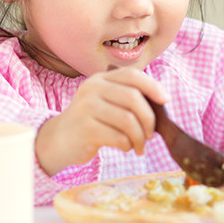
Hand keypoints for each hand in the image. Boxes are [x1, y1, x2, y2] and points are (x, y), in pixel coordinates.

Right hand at [35, 67, 168, 174]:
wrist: (58, 139)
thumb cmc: (91, 121)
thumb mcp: (105, 101)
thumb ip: (127, 97)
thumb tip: (161, 102)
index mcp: (101, 78)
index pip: (132, 75)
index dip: (152, 86)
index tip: (165, 100)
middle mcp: (93, 88)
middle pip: (133, 98)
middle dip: (149, 118)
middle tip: (151, 134)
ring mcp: (87, 108)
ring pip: (128, 120)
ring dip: (140, 136)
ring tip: (139, 145)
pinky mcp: (86, 129)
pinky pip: (118, 137)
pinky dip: (127, 145)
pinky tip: (125, 147)